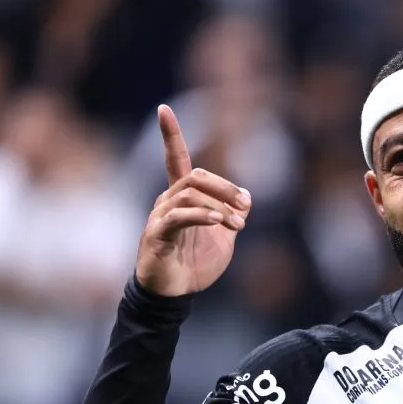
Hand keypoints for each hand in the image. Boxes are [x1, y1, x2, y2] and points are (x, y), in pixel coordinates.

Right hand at [135, 105, 251, 296]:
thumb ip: (234, 215)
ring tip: (236, 227)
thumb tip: (245, 199)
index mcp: (183, 198)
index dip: (170, 134)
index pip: (175, 159)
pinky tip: (218, 223)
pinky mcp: (157, 235)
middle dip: (225, 188)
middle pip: (195, 176)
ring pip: (189, 194)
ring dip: (220, 207)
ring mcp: (160, 217)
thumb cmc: (195, 264)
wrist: (175, 294)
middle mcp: (167, 201)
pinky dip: (202, 215)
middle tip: (244, 209)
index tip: (163, 109)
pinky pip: (178, 216)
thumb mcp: (225, 238)